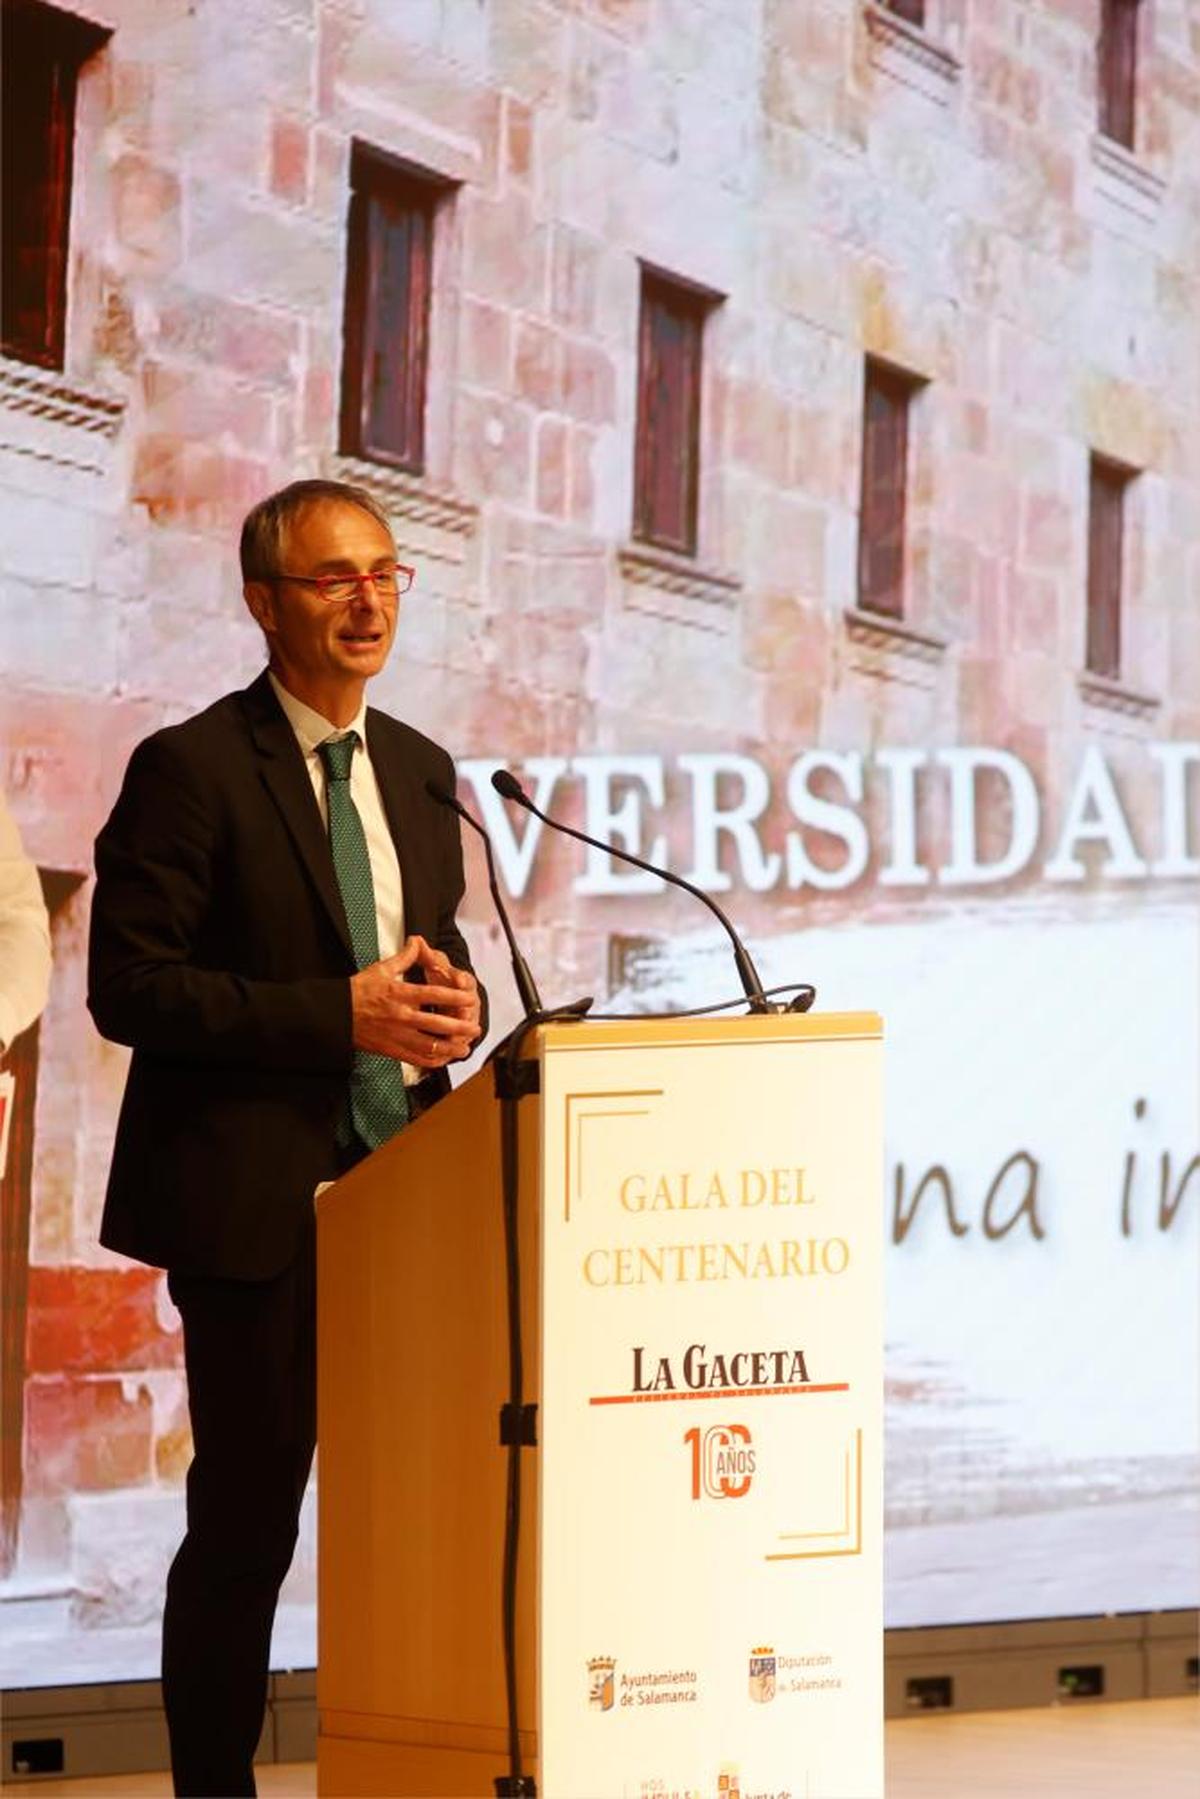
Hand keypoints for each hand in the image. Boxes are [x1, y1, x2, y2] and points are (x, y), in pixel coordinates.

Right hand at [350, 935, 481, 1069]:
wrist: (335, 1014)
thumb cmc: (358, 990)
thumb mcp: (381, 968)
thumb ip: (405, 957)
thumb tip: (417, 940)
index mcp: (400, 994)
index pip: (434, 995)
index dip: (456, 997)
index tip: (471, 998)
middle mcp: (401, 1016)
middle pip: (437, 1024)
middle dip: (460, 1027)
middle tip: (475, 1027)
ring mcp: (396, 1035)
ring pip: (429, 1045)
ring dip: (450, 1047)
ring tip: (465, 1047)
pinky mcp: (391, 1050)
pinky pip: (415, 1059)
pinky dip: (432, 1061)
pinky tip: (443, 1059)